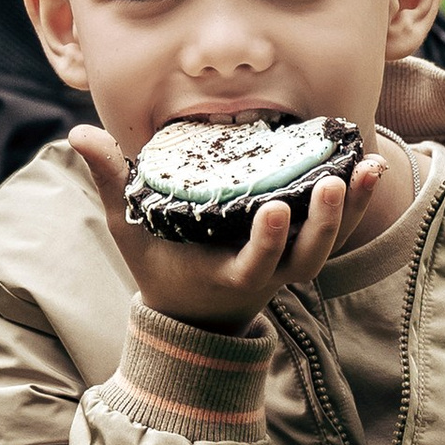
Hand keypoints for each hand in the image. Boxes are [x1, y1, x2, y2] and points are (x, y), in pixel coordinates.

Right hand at [70, 126, 379, 329]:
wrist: (197, 311)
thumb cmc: (159, 266)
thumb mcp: (129, 230)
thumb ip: (111, 182)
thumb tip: (78, 132)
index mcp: (227, 276)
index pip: (254, 265)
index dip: (267, 243)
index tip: (273, 213)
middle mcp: (266, 274)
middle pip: (307, 258)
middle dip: (322, 225)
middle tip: (331, 185)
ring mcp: (289, 264)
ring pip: (330, 244)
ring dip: (350, 209)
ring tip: (364, 165)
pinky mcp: (303, 247)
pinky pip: (337, 228)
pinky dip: (354, 201)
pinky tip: (366, 163)